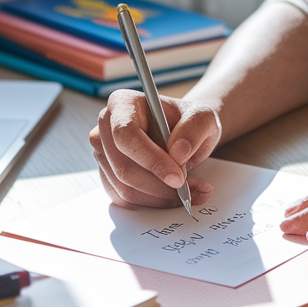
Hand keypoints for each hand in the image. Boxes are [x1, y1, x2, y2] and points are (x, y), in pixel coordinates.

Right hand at [89, 90, 221, 208]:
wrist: (184, 136)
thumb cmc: (189, 122)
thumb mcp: (204, 117)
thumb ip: (194, 129)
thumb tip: (177, 152)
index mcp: (123, 103)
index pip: (126, 135)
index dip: (150, 159)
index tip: (177, 177)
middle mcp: (106, 127)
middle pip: (123, 167)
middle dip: (159, 185)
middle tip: (189, 189)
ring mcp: (103, 153)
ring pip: (125, 188)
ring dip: (160, 197)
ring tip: (191, 192)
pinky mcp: (108, 176)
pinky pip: (125, 199)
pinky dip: (153, 203)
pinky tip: (175, 196)